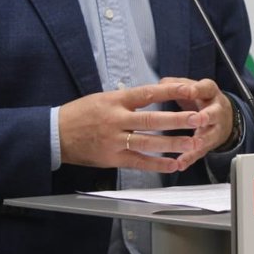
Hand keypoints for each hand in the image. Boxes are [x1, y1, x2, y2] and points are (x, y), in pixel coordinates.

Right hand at [58, 82, 213, 172]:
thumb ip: (126, 100)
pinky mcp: (113, 158)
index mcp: (115, 101)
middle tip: (197, 119)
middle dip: (177, 120)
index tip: (187, 89)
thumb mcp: (102, 98)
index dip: (169, 92)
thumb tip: (150, 97)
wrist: (56, 134)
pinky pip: (139, 162)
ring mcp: (115, 141)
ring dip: (172, 144)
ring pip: (148, 142)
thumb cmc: (79, 114)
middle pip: (151, 120)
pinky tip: (172, 164)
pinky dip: (157, 164)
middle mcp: (116, 120)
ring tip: (192, 143)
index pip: (147, 93)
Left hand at [159, 77, 234, 169]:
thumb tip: (162, 83)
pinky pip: (201, 152)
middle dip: (206, 117)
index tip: (187, 91)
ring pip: (210, 136)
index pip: (205, 88)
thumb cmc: (202, 98)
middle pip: (213, 113)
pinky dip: (190, 158)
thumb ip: (176, 84)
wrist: (225, 117)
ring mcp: (215, 129)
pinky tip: (181, 164)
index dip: (196, 90)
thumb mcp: (192, 87)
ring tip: (192, 146)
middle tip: (197, 120)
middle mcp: (216, 110)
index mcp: (209, 93)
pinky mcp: (209, 144)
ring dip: (201, 141)